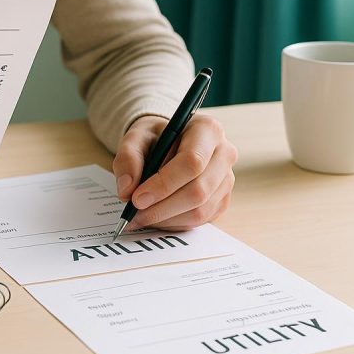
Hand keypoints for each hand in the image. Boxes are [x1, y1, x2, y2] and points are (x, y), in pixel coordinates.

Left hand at [112, 114, 237, 230]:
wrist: (168, 142)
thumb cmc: (155, 137)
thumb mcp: (135, 137)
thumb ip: (128, 158)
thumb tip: (127, 190)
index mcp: (208, 130)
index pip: (192, 162)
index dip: (163, 184)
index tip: (137, 199)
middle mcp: (224, 154)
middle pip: (198, 190)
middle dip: (162, 207)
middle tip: (135, 214)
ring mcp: (226, 179)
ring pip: (200, 210)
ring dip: (166, 219)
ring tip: (141, 216)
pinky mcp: (222, 200)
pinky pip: (200, 220)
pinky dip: (174, 223)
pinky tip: (157, 216)